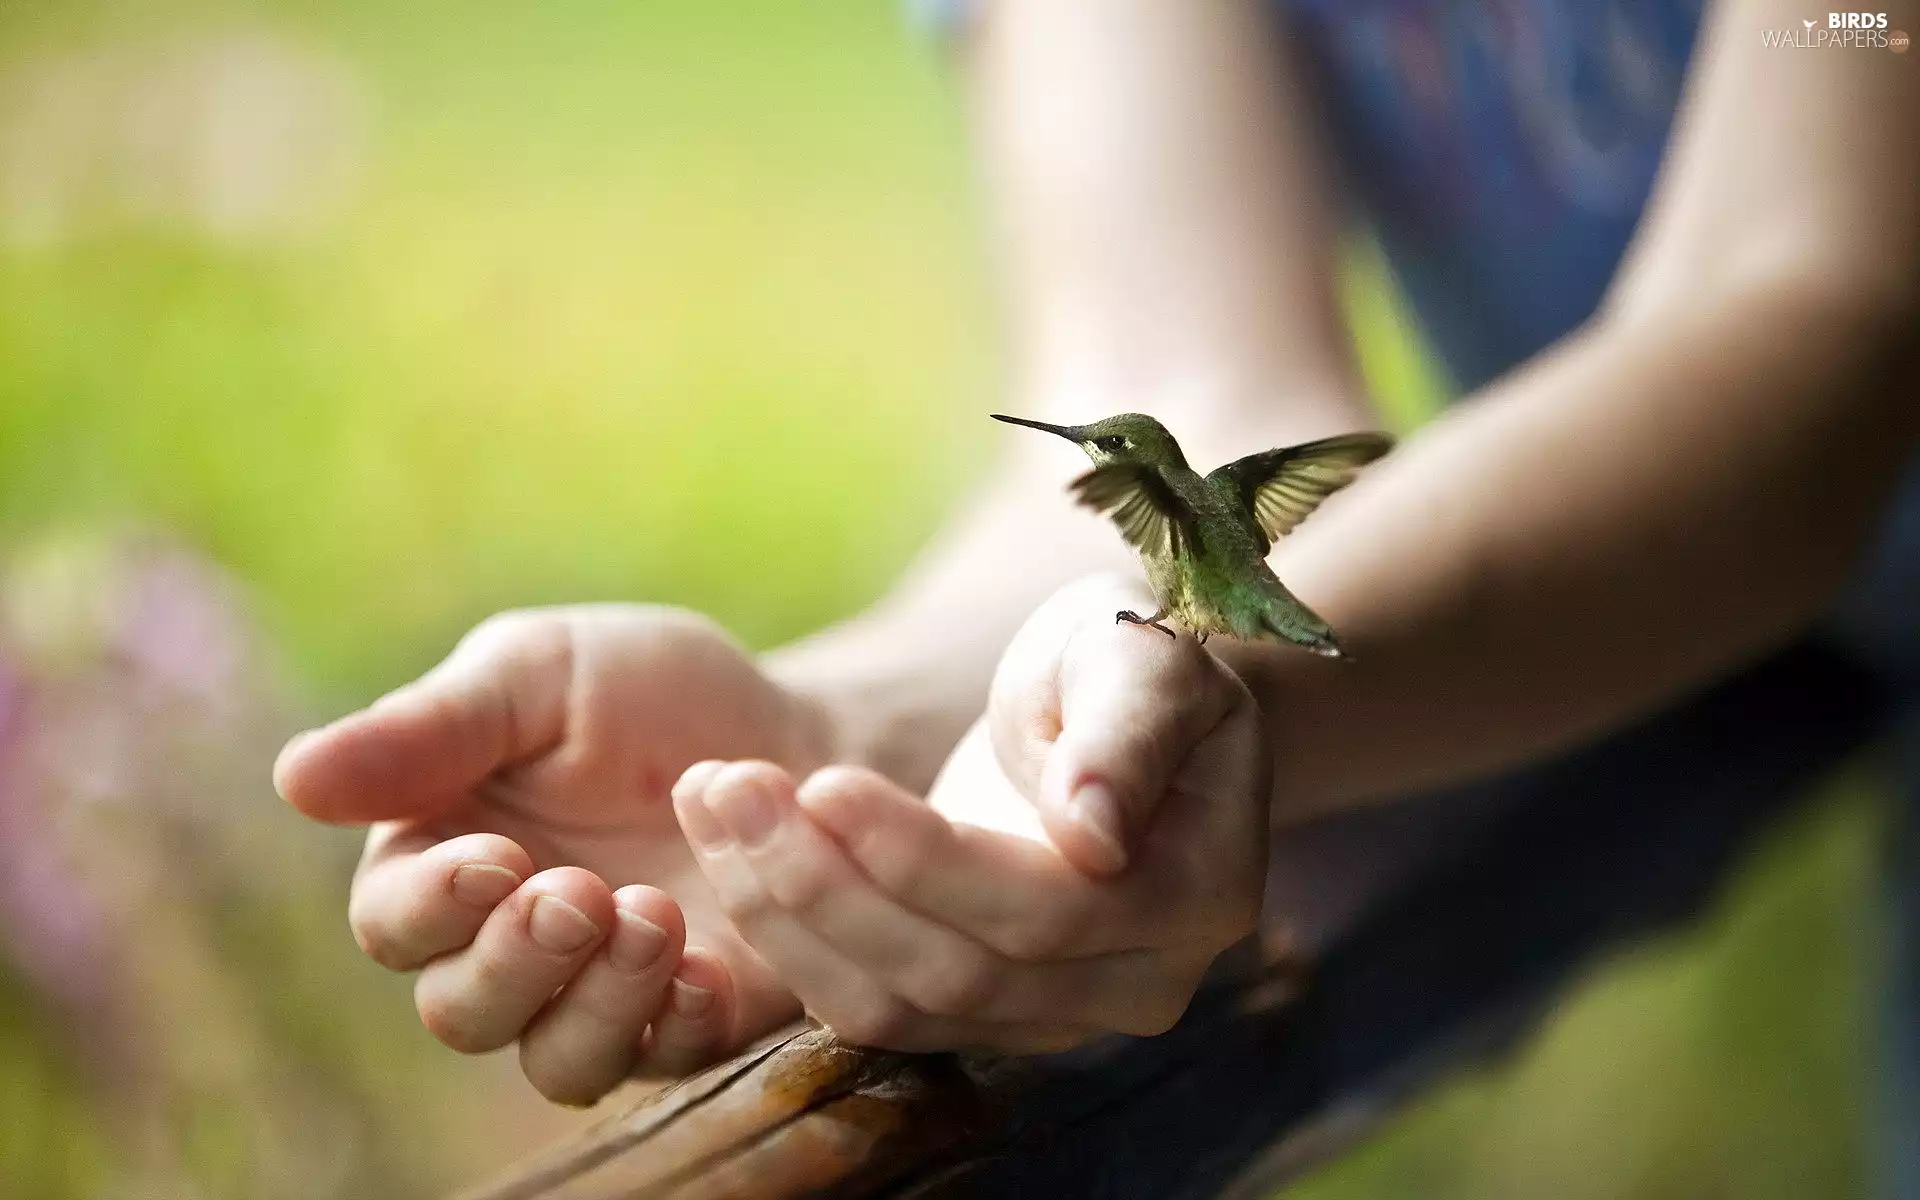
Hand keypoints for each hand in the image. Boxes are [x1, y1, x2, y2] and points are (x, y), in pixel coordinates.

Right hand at [274, 606, 828, 1103]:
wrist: (797, 729)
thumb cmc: (651, 691)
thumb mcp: (539, 673)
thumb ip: (430, 729)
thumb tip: (292, 777)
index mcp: (447, 859)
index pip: (396, 921)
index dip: (432, 906)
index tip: (495, 860)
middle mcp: (512, 948)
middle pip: (463, 1010)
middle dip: (514, 961)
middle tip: (579, 894)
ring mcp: (606, 995)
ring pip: (561, 1060)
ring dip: (596, 1002)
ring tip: (653, 916)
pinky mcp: (698, 1018)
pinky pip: (666, 1062)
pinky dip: (677, 1024)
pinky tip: (705, 969)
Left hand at [670, 576, 1268, 1052]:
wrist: (1116, 713)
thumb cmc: (1130, 664)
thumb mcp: (1144, 658)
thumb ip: (1126, 735)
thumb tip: (1093, 834)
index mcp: (1197, 897)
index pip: (1044, 910)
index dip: (925, 860)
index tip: (824, 781)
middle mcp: (1136, 986)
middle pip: (958, 973)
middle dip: (827, 884)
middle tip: (730, 788)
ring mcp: (1057, 1017)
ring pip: (896, 1006)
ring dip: (784, 913)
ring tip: (710, 807)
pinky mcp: (979, 1018)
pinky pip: (866, 1004)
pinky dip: (786, 934)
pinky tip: (728, 849)